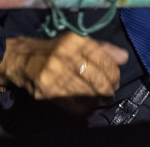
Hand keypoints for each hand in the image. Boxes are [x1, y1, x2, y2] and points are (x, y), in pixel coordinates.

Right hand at [0, 33, 127, 107]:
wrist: (25, 59)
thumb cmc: (58, 49)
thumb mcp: (80, 42)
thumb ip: (104, 49)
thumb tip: (124, 58)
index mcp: (77, 42)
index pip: (104, 61)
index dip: (114, 74)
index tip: (116, 80)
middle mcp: (66, 57)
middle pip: (97, 79)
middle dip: (108, 88)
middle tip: (110, 92)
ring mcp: (55, 74)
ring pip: (86, 92)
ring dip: (97, 99)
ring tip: (100, 99)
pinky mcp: (46, 90)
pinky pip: (70, 103)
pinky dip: (82, 107)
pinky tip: (87, 106)